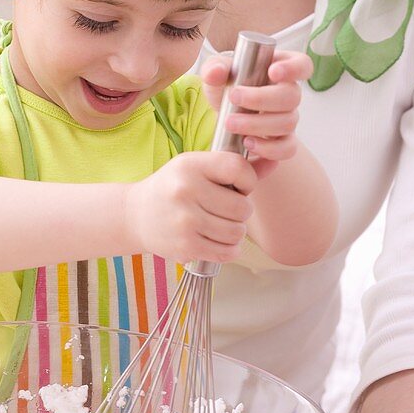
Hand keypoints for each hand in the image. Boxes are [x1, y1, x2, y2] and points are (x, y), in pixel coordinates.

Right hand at [126, 151, 256, 262]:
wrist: (136, 214)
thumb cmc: (174, 187)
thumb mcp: (198, 167)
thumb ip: (237, 166)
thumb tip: (277, 160)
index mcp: (191, 165)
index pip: (238, 169)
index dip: (247, 180)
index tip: (239, 186)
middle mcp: (186, 191)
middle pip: (242, 207)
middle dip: (241, 211)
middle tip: (226, 209)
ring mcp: (185, 221)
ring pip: (237, 232)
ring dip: (235, 231)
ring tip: (220, 224)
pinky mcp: (185, 246)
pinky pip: (227, 252)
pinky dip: (229, 249)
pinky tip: (218, 240)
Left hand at [201, 50, 311, 179]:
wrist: (225, 112)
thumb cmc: (228, 85)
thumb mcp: (217, 71)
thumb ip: (214, 68)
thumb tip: (216, 72)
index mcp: (281, 68)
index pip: (302, 64)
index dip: (293, 68)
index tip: (273, 72)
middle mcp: (289, 93)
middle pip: (292, 96)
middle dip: (261, 99)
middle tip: (233, 98)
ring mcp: (288, 118)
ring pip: (288, 123)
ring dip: (257, 124)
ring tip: (230, 123)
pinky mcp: (283, 141)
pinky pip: (287, 148)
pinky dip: (268, 149)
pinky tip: (247, 143)